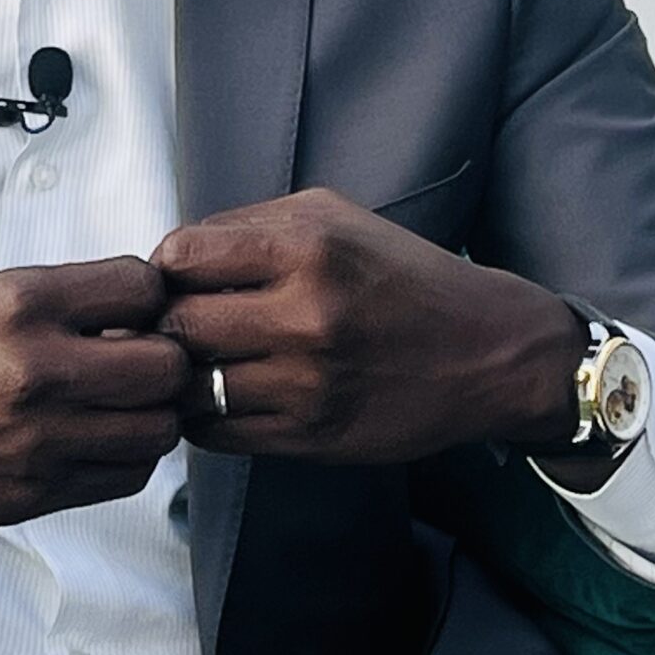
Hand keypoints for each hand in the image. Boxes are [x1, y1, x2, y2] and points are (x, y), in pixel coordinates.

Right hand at [0, 256, 190, 529]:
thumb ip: (59, 304)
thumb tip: (133, 309)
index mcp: (19, 303)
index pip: (141, 287)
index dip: (149, 297)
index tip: (139, 308)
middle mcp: (38, 367)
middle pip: (167, 364)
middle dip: (164, 358)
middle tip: (142, 358)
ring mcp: (41, 436)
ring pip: (158, 427)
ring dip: (151, 413)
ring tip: (122, 403)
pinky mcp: (37, 490)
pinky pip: (127, 475)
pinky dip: (128, 456)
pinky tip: (100, 439)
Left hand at [150, 188, 582, 464]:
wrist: (490, 352)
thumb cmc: (403, 276)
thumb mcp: (334, 218)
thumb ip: (250, 226)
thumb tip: (172, 255)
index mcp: (307, 248)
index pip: (182, 256)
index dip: (164, 270)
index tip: (174, 279)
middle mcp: (306, 315)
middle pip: (179, 325)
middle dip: (166, 325)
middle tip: (175, 326)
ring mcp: (309, 383)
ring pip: (192, 387)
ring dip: (182, 377)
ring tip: (197, 363)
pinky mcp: (313, 437)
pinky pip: (219, 433)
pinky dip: (205, 417)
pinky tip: (222, 396)